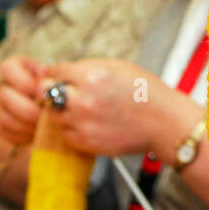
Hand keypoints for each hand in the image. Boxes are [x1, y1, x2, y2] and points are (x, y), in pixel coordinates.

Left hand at [0, 54, 193, 155]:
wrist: (164, 123)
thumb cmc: (145, 92)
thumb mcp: (117, 67)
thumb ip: (86, 68)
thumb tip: (62, 71)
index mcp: (91, 76)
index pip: (53, 71)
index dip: (55, 72)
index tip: (58, 76)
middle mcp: (83, 100)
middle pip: (44, 93)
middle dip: (50, 90)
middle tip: (61, 92)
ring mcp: (83, 123)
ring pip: (52, 115)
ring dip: (61, 111)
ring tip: (80, 109)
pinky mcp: (87, 142)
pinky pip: (66, 134)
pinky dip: (72, 128)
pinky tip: (89, 123)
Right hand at [0, 55, 47, 145]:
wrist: (51, 112)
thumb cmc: (56, 92)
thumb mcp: (56, 80)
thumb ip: (52, 79)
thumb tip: (52, 82)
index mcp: (15, 69)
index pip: (7, 69)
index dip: (23, 82)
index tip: (39, 91)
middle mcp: (4, 86)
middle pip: (3, 95)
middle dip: (27, 109)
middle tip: (43, 116)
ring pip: (4, 117)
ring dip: (25, 125)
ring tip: (41, 127)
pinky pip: (4, 132)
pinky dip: (21, 136)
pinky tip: (34, 135)